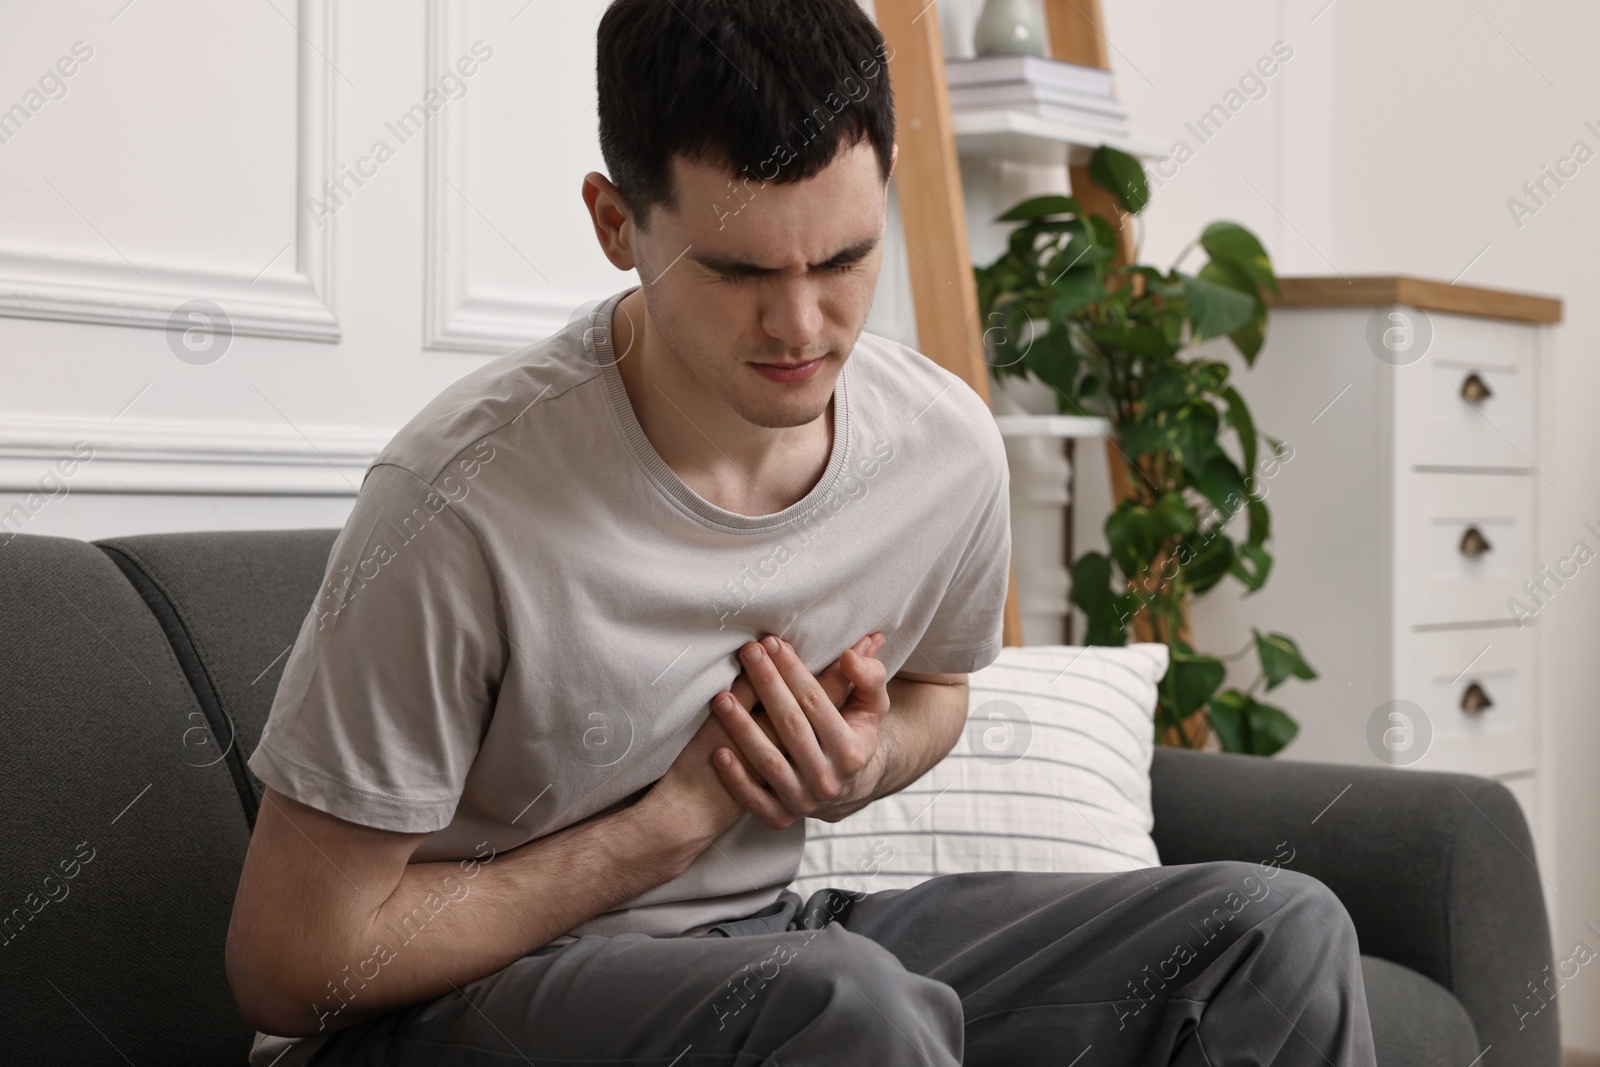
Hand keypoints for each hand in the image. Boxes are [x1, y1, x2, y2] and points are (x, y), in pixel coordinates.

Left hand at [710, 632, 890, 828]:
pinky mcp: (779, 818)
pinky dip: (735, 778)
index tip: (773, 643)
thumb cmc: (851, 734)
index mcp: (851, 751)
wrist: (843, 788)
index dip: (794, 671)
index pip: (817, 703)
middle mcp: (828, 780)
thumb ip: (869, 678)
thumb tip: (850, 656)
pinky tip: (718, 750)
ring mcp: (803, 801)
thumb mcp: (871, 707)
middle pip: (791, 726)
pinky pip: (753, 799)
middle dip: (767, 685)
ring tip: (721, 696)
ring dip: (742, 728)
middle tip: (747, 653)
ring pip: (768, 762)